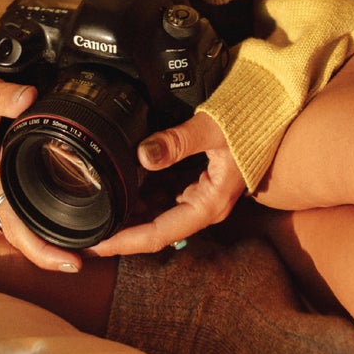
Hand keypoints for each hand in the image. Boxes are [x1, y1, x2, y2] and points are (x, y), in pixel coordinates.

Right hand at [0, 68, 84, 272]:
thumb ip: (3, 95)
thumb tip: (27, 98)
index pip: (15, 222)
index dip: (40, 247)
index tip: (69, 261)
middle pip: (23, 233)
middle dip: (53, 252)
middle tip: (90, 259)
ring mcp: (2, 184)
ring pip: (27, 222)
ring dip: (54, 237)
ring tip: (91, 245)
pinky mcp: (8, 176)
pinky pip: (28, 204)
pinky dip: (48, 216)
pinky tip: (73, 221)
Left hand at [85, 115, 242, 256]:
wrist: (271, 110)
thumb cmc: (250, 122)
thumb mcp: (212, 129)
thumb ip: (178, 141)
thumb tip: (144, 155)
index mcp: (209, 204)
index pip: (159, 234)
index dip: (124, 242)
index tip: (95, 243)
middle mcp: (205, 207)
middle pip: (154, 230)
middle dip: (120, 231)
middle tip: (83, 228)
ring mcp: (202, 198)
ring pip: (156, 216)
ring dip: (128, 214)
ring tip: (93, 209)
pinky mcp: (198, 186)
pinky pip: (163, 199)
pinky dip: (140, 196)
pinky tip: (118, 188)